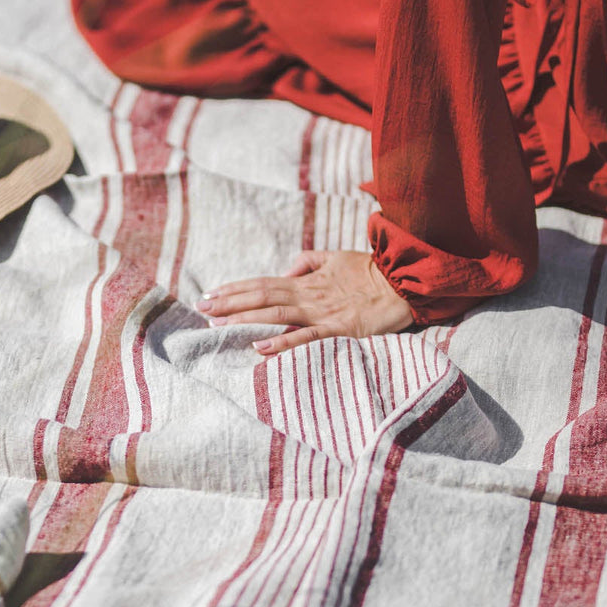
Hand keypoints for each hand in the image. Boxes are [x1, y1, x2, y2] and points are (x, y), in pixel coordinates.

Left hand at [197, 250, 413, 355]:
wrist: (405, 282)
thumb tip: (286, 269)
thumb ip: (310, 262)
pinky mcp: (339, 329)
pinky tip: (260, 347)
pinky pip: (306, 337)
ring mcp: (322, 312)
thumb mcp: (337, 258)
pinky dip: (282, 342)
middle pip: (261, 297)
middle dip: (229, 304)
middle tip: (201, 310)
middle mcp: (308, 294)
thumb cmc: (373, 272)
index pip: (263, 283)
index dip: (235, 288)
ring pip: (276, 315)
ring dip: (244, 319)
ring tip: (218, 326)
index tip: (210, 295)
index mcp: (307, 280)